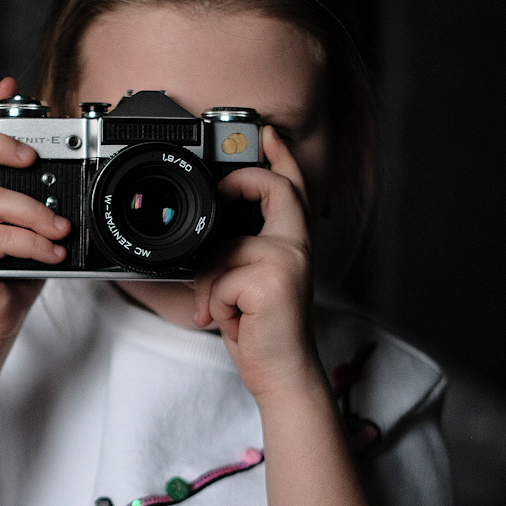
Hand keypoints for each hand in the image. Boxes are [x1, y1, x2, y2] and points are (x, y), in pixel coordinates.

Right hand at [0, 78, 71, 343]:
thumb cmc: (9, 276)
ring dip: (34, 213)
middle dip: (4, 145)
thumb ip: (42, 206)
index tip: (10, 83)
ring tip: (61, 231)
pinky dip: (30, 244)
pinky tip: (50, 254)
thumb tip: (75, 190)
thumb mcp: (32, 233)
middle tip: (35, 158)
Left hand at [192, 126, 320, 400]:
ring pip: (224, 248)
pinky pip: (218, 280)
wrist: (282, 373)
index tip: (265, 133)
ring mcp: (287, 261)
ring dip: (211, 285)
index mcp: (295, 243)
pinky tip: (234, 322)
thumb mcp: (250, 285)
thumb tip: (208, 240)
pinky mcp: (270, 281)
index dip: (280, 156)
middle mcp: (297, 246)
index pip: (292, 187)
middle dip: (241, 182)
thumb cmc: (264, 331)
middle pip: (272, 189)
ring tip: (228, 310)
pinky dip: (214, 305)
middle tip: (221, 191)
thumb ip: (239, 253)